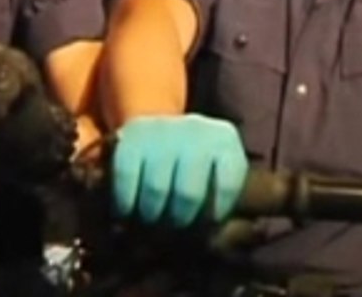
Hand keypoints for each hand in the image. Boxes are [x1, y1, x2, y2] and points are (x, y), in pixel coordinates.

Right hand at [112, 115, 247, 226]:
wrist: (158, 131)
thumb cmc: (195, 167)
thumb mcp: (220, 176)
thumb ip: (231, 205)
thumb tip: (235, 232)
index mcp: (225, 139)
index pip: (228, 184)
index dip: (217, 212)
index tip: (207, 221)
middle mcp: (195, 128)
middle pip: (189, 192)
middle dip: (181, 218)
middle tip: (176, 225)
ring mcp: (161, 129)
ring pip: (156, 187)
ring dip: (153, 213)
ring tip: (153, 219)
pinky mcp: (132, 135)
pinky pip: (126, 176)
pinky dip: (126, 202)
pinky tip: (128, 211)